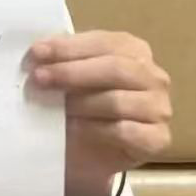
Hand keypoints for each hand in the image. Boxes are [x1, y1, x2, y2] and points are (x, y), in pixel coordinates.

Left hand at [27, 30, 172, 195]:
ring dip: (79, 103)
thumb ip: (61, 60)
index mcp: (133, 50)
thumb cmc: (81, 104)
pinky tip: (71, 129)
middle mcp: (153, 76)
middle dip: (71, 73)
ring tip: (51, 107)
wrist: (90, 152)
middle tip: (39, 79)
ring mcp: (160, 108)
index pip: (103, 42)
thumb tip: (38, 52)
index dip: (68, 47)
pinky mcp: (158, 139)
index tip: (36, 53)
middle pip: (114, 69)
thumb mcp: (70, 76)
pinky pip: (125, 131)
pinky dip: (93, 129)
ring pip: (117, 101)